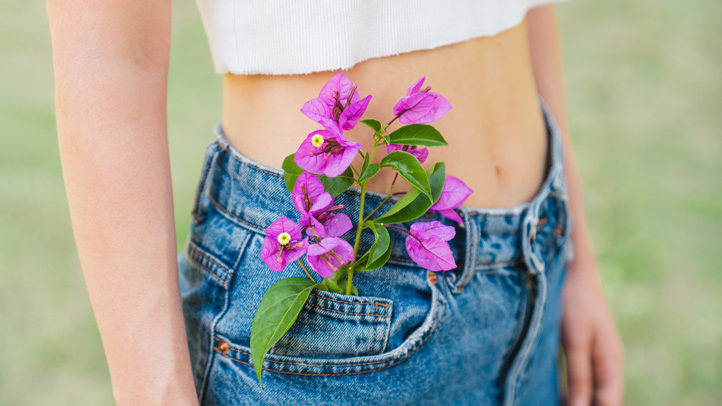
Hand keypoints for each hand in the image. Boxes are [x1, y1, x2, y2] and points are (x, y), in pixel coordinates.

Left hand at [561, 259, 624, 405]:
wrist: (574, 270)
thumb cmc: (575, 303)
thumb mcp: (575, 341)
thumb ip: (578, 375)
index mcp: (611, 362)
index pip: (609, 402)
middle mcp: (608, 361)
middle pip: (602, 398)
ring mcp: (597, 354)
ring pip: (590, 389)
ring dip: (576, 399)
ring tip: (555, 402)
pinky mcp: (583, 347)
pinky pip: (581, 377)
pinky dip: (570, 389)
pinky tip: (555, 394)